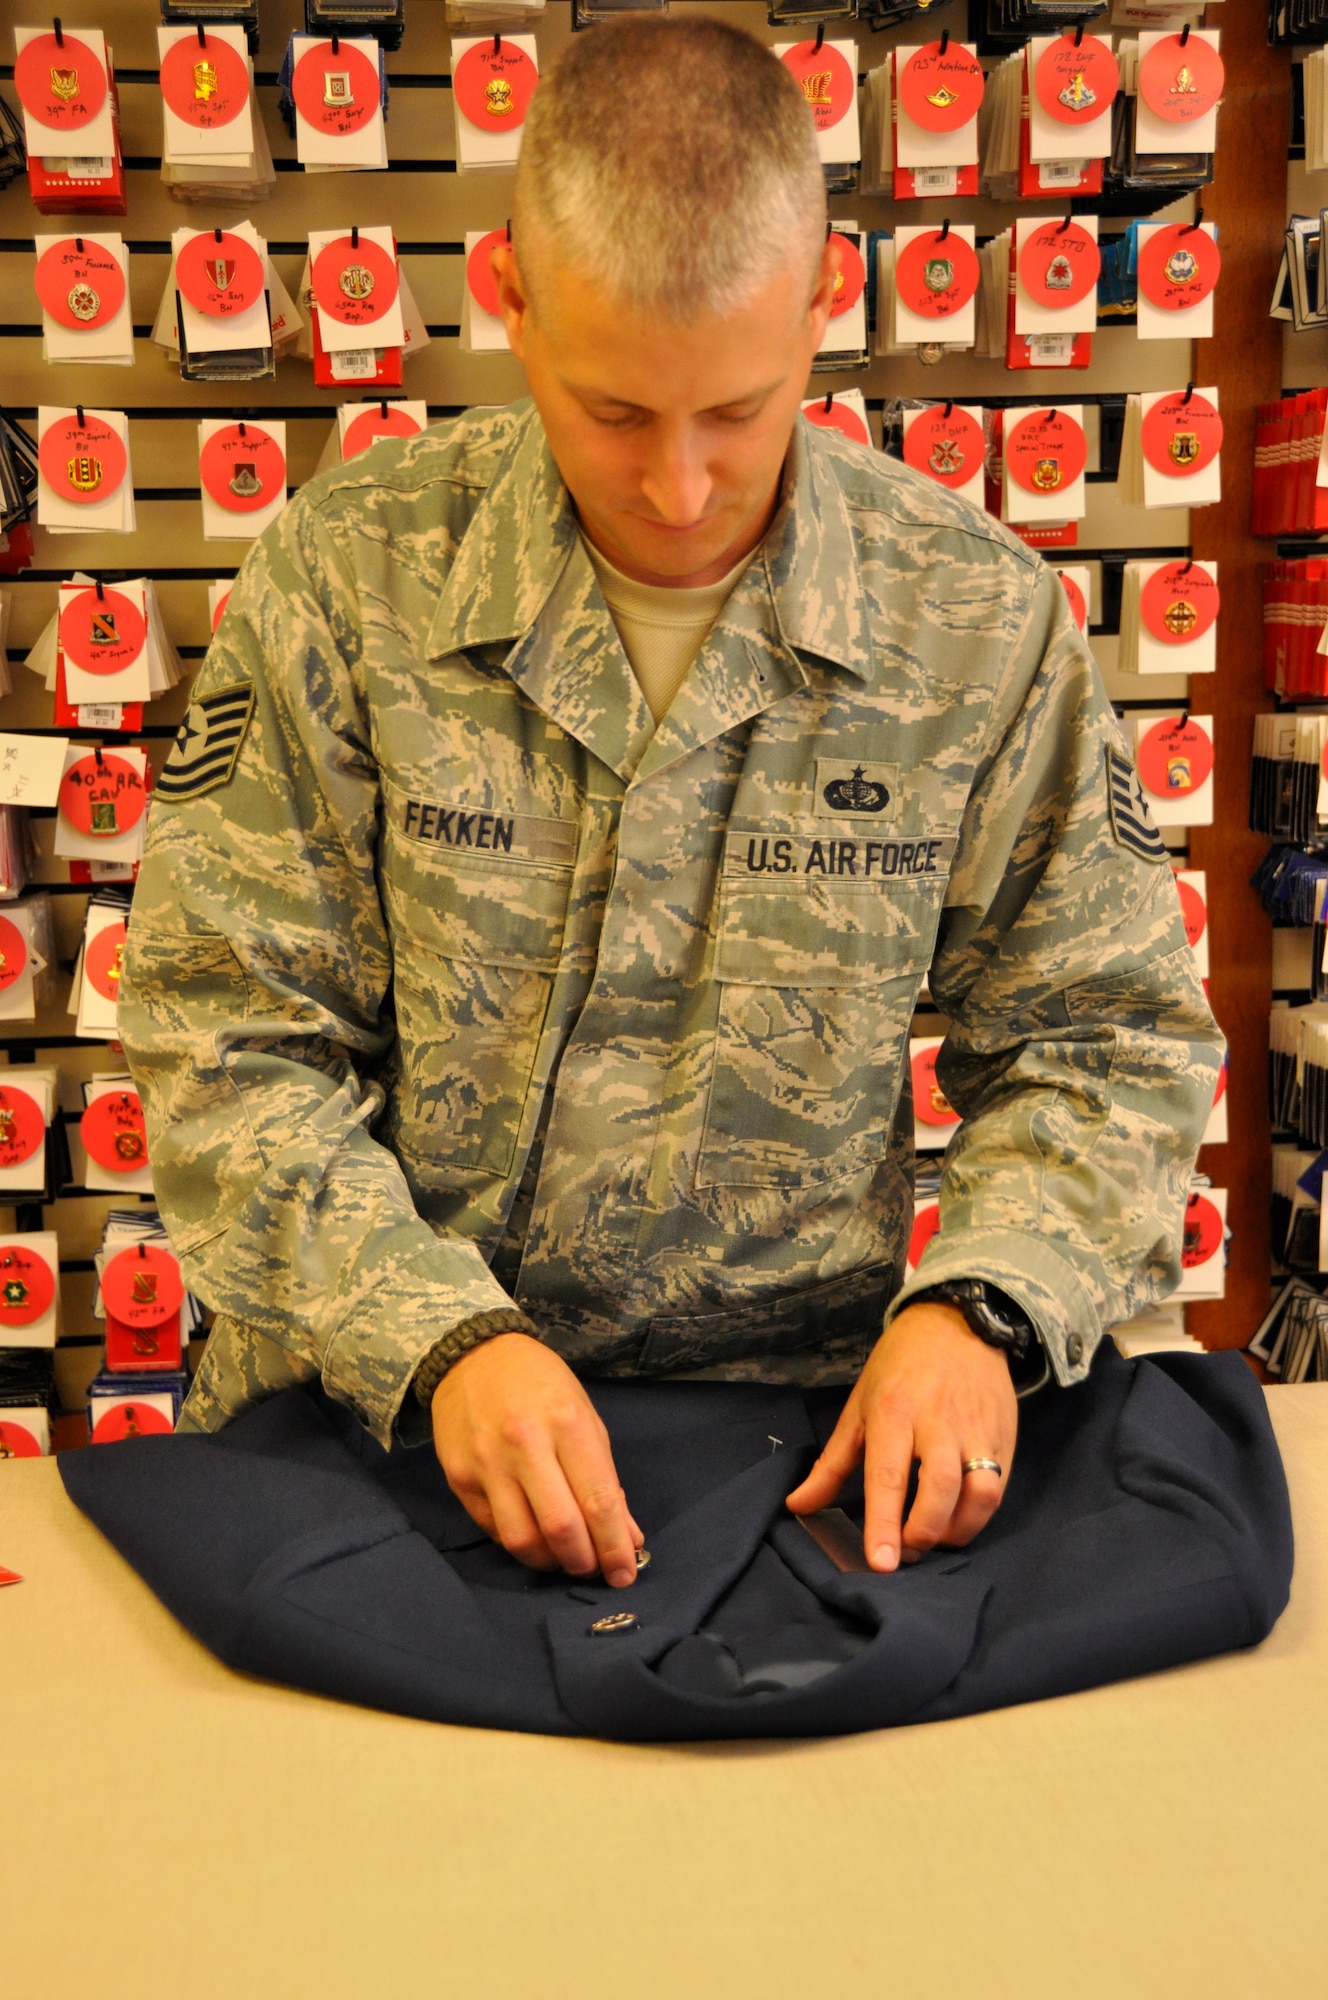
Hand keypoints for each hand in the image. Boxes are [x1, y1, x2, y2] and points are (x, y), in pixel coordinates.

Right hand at [431, 1332, 643, 1586]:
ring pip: (521, 1539)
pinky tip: (533, 1536)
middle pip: (560, 1528)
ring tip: (563, 1557)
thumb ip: (606, 1481)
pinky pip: (492, 1529)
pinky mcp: (459, 1478)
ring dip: (549, 1561)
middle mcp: (525, 1444)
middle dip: (583, 1561)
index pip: (598, 1501)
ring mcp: (487, 1463)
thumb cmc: (541, 1384)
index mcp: (567, 1423)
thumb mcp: (586, 1419)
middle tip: (594, 1566)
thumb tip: (627, 1537)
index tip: (625, 1573)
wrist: (473, 1355)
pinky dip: (519, 1542)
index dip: (615, 1547)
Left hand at [785, 1303, 1017, 1573]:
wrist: (957, 1321)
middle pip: (941, 1488)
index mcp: (893, 1411)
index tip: (881, 1563)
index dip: (884, 1523)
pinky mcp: (1005, 1434)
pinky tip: (959, 1518)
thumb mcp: (858, 1407)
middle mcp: (938, 1421)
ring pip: (981, 1491)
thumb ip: (832, 1463)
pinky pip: (1001, 1485)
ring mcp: (977, 1428)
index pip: (888, 1474)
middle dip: (924, 1532)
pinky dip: (980, 1512)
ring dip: (959, 1530)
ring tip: (935, 1538)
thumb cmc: (898, 1367)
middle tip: (905, 1551)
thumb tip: (798, 1506)